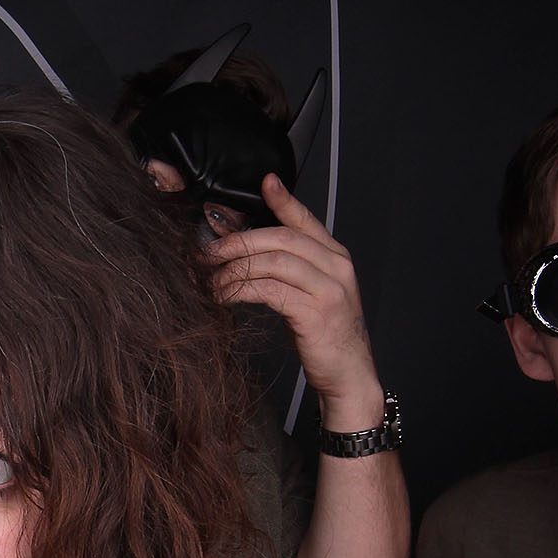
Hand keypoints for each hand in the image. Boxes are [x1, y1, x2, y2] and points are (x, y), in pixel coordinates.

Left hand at [209, 174, 382, 427]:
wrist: (349, 375)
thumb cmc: (325, 336)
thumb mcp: (312, 294)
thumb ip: (290, 270)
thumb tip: (247, 250)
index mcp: (336, 257)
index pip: (306, 221)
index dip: (285, 200)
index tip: (264, 183)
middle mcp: (337, 267)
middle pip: (281, 238)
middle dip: (239, 241)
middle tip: (208, 250)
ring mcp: (329, 288)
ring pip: (273, 261)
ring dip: (235, 268)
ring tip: (210, 278)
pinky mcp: (315, 312)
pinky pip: (270, 290)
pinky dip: (241, 290)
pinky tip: (224, 296)